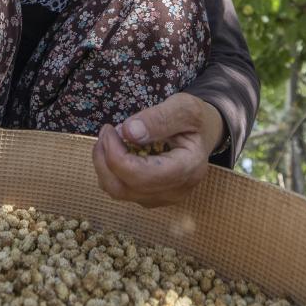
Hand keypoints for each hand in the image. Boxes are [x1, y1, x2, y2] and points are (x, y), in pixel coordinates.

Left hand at [91, 92, 225, 207]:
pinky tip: (117, 150)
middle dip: (105, 159)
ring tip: (110, 139)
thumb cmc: (194, 119)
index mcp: (188, 168)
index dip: (116, 154)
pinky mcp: (151, 198)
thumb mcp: (183, 107)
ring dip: (104, 165)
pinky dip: (110, 171)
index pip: (141, 175)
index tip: (110, 129)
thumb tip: (128, 132)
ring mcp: (163, 198)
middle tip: (106, 131)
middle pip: (124, 188)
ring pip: (118, 192)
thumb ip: (159, 118)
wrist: (202, 134)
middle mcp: (176, 191)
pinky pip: (121, 191)